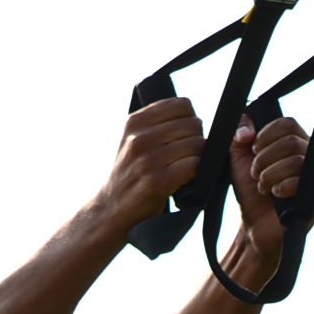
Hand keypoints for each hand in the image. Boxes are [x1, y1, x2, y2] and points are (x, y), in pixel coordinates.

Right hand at [99, 98, 205, 224]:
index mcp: (135, 121)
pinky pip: (194, 166)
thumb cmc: (131, 172)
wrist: (112, 208)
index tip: (187, 134)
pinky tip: (188, 178)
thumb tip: (191, 112)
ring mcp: (148, 159)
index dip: (191, 119)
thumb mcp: (134, 139)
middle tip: (189, 155)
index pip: (182, 105)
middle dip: (198, 139)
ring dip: (201, 158)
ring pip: (197, 145)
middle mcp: (140, 137)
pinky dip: (198, 172)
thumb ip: (156, 123)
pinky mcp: (157, 181)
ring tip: (188, 167)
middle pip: (193, 125)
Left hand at [230, 114, 313, 230]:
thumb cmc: (250, 190)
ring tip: (262, 186)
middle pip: (293, 142)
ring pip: (298, 162)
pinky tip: (275, 194)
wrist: (254, 225)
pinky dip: (285, 186)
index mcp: (296, 144)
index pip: (289, 124)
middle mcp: (312, 159)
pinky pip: (308, 184)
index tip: (253, 149)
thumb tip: (248, 130)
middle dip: (266, 158)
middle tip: (255, 173)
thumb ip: (237, 132)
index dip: (268, 134)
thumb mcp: (237, 157)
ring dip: (271, 174)